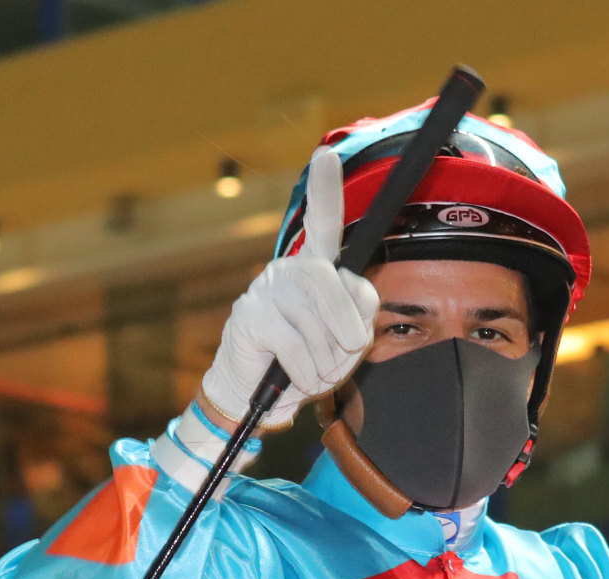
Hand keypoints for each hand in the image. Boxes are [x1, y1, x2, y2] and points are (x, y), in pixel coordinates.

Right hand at [198, 148, 379, 432]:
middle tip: (344, 356)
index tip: (326, 153)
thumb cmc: (305, 364)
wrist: (256, 395)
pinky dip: (306, 373)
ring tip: (314, 372)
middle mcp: (289, 269)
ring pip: (320, 324)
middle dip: (350, 332)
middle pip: (336, 287)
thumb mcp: (344, 343)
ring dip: (327, 362)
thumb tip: (356, 314)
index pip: (322, 223)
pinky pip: (296, 346)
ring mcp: (266, 289)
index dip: (324, 190)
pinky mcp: (250, 315)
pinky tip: (297, 380)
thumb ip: (358, 318)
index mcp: (315, 268)